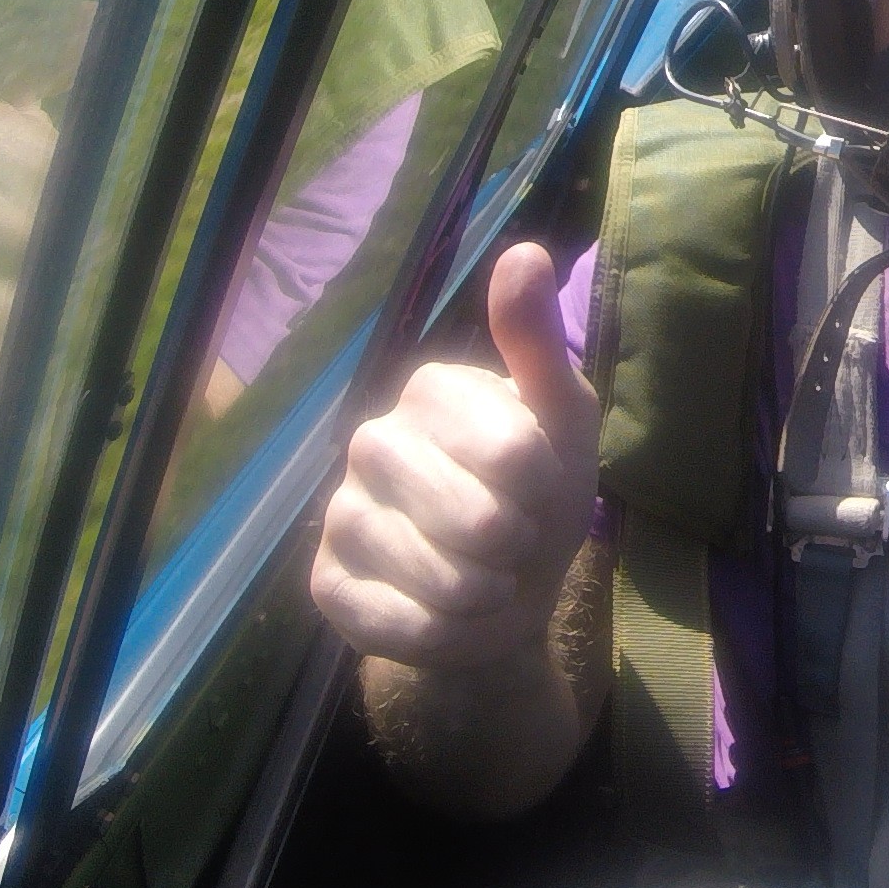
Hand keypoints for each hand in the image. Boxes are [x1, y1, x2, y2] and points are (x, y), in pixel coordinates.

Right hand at [312, 242, 601, 671]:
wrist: (504, 587)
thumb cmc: (538, 492)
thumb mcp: (562, 419)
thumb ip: (539, 344)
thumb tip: (525, 252)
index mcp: (430, 390)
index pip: (513, 453)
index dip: (545, 489)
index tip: (540, 486)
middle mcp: (372, 442)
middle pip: (476, 522)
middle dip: (518, 546)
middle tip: (515, 539)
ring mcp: (341, 513)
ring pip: (438, 579)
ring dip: (489, 595)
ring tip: (490, 579)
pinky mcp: (326, 584)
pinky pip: (399, 625)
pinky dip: (449, 634)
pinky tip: (453, 615)